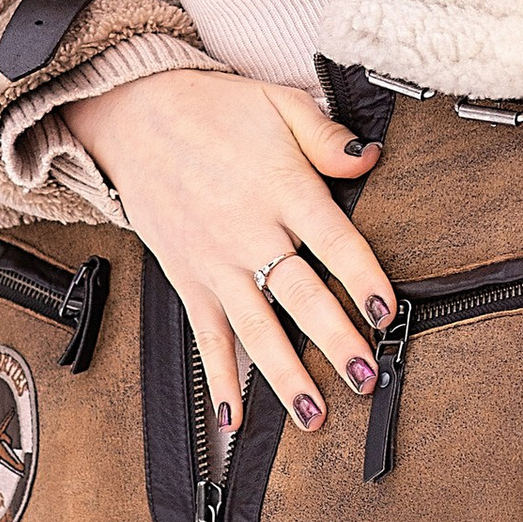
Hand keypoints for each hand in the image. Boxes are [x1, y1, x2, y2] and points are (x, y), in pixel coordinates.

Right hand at [72, 72, 395, 433]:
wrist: (136, 115)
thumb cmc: (216, 110)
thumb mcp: (280, 104)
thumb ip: (327, 137)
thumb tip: (371, 158)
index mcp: (283, 189)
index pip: (334, 241)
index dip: (363, 277)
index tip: (386, 311)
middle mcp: (250, 233)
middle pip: (300, 296)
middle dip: (335, 341)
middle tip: (365, 377)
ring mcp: (216, 262)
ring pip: (256, 329)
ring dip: (285, 375)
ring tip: (314, 415)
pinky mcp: (189, 279)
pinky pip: (207, 337)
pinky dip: (219, 379)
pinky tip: (234, 417)